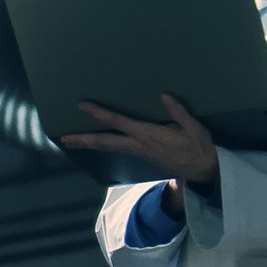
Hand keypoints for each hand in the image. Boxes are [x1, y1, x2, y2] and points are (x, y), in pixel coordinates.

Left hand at [60, 92, 219, 186]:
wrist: (203, 171)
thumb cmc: (199, 147)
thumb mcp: (194, 128)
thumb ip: (179, 112)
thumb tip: (164, 96)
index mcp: (148, 135)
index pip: (118, 122)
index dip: (100, 114)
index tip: (83, 106)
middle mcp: (138, 145)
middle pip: (105, 141)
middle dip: (83, 139)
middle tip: (63, 138)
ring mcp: (139, 151)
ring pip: (109, 146)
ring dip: (89, 143)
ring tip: (71, 140)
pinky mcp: (142, 155)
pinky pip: (117, 148)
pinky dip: (103, 144)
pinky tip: (97, 142)